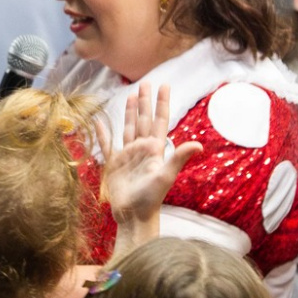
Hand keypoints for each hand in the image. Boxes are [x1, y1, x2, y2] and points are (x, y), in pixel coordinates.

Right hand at [104, 82, 201, 233]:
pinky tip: (99, 122)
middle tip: (145, 82)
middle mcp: (142, 149)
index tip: (164, 85)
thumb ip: (179, 158)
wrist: (133, 216)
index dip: (161, 103)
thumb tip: (198, 144)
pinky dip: (104, 133)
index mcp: (155, 149)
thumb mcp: (165, 176)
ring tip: (130, 95)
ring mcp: (127, 155)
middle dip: (145, 102)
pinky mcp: (114, 163)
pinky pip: (108, 144)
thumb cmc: (151, 198)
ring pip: (129, 127)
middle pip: (143, 119)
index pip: (159, 120)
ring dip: (129, 112)